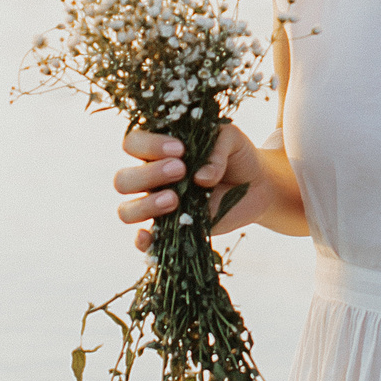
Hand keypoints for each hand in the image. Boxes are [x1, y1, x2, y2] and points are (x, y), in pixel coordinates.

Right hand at [114, 124, 266, 251]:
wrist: (258, 185)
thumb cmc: (236, 156)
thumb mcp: (231, 139)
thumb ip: (215, 147)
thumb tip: (201, 177)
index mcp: (158, 150)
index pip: (133, 144)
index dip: (149, 145)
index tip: (180, 149)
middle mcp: (151, 179)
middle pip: (123, 180)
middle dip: (148, 174)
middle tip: (181, 170)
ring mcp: (158, 206)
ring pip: (127, 210)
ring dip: (146, 205)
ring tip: (175, 199)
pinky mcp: (171, 230)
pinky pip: (144, 241)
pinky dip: (142, 241)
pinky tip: (150, 236)